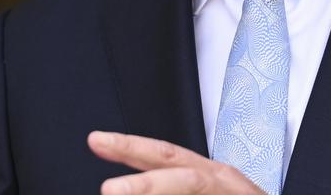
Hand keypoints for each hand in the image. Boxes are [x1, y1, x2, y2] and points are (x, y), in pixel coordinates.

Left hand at [88, 131, 264, 194]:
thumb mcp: (206, 191)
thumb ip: (174, 184)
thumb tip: (131, 190)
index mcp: (206, 173)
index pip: (164, 155)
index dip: (131, 147)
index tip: (97, 141)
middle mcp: (220, 179)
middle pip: (179, 172)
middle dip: (143, 182)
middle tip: (108, 190)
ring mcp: (232, 193)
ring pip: (190, 184)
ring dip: (154, 190)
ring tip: (117, 193)